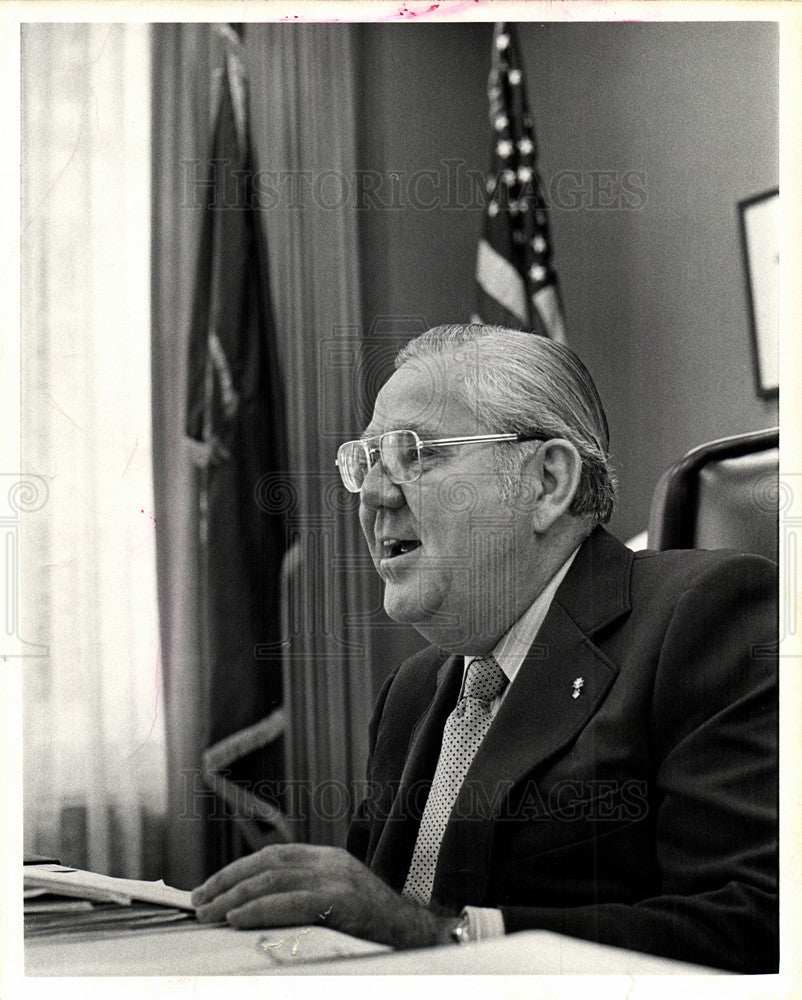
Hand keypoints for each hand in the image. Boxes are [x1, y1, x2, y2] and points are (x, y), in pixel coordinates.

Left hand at [191, 843, 459, 948]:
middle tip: (199, 901)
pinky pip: (292, 902)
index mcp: (328, 858)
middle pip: (268, 863)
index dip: (238, 870)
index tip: (210, 887)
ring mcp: (337, 879)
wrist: (419, 934)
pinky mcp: (341, 901)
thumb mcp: (339, 900)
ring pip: (274, 880)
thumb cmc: (375, 926)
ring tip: (209, 913)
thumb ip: (307, 895)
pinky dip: (260, 909)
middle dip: (228, 881)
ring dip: (235, 896)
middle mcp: (330, 862)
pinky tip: (237, 919)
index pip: (273, 856)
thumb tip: (258, 907)